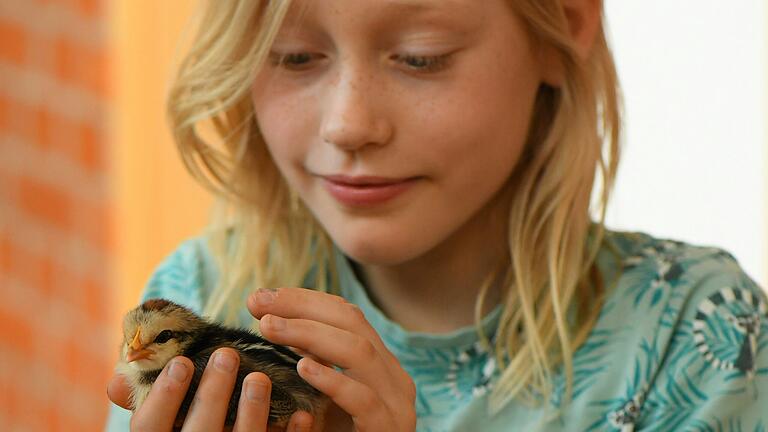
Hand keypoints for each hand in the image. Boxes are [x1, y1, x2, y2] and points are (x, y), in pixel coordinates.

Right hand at [106, 348, 313, 430]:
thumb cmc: (186, 430)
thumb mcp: (162, 425)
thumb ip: (146, 403)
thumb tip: (115, 377)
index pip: (150, 429)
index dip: (163, 397)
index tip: (180, 362)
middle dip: (212, 394)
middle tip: (226, 354)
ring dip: (252, 412)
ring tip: (258, 378)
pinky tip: (303, 414)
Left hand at [248, 288, 416, 431]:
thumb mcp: (319, 398)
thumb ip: (306, 363)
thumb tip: (268, 319)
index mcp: (379, 363)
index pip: (344, 314)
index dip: (302, 299)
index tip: (260, 297)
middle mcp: (393, 376)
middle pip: (352, 323)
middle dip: (301, 308)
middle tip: (257, 306)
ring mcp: (396, 402)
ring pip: (359, 352)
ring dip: (309, 335)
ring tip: (269, 329)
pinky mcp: (389, 429)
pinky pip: (363, 400)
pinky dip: (332, 380)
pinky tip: (301, 368)